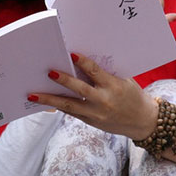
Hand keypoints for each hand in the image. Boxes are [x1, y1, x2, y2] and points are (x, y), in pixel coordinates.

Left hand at [27, 53, 157, 139]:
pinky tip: (45, 101)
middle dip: (63, 81)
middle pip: (79, 90)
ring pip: (69, 105)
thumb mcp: (124, 81)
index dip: (83, 62)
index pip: (96, 72)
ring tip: (33, 95)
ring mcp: (95, 113)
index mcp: (114, 86)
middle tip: (49, 72)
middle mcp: (103, 101)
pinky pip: (71, 112)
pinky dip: (58, 106)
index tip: (71, 54)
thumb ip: (106, 74)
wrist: (142, 121)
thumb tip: (83, 62)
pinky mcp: (90, 121)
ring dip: (49, 99)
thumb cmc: (133, 96)